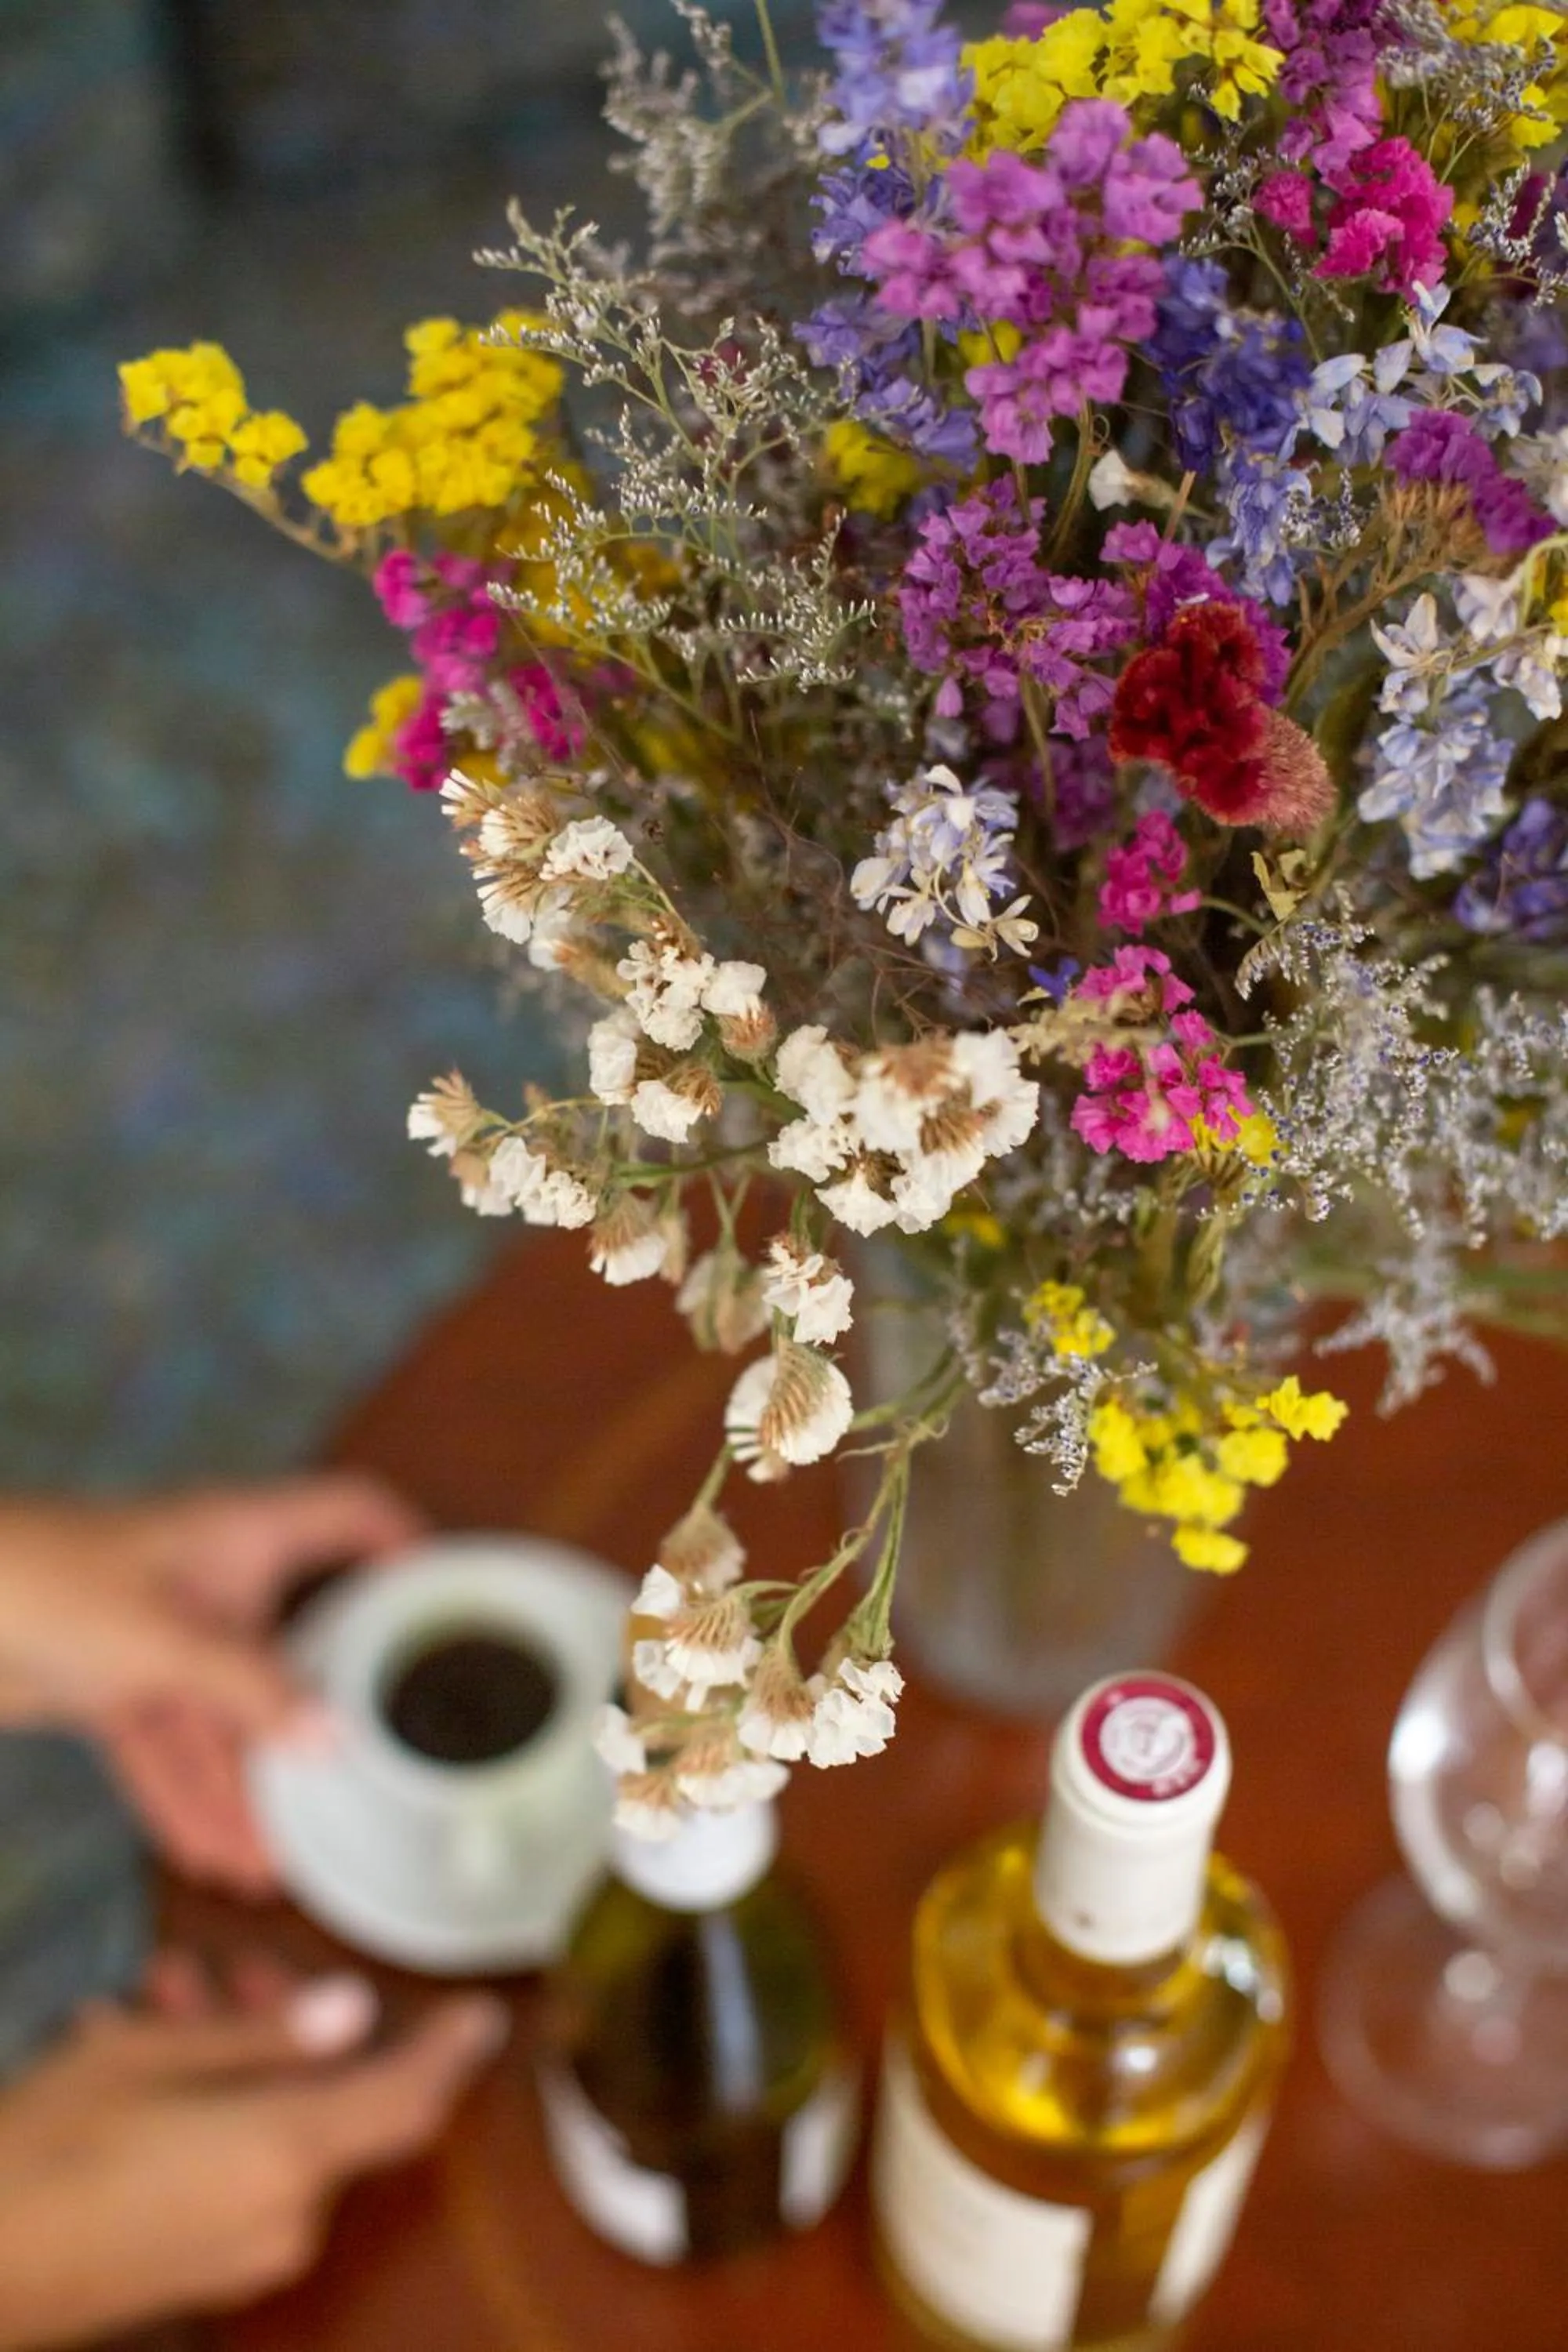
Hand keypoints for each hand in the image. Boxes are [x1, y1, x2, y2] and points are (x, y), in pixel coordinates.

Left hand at [0, 1476, 422, 1890]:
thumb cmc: (48, 1583)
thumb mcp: (169, 1640)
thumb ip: (253, 1693)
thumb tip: (333, 1741)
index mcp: (241, 1533)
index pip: (351, 1515)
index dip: (404, 1542)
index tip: (446, 1601)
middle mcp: (211, 1580)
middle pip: (292, 1646)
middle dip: (322, 1719)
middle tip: (365, 1780)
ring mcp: (160, 1633)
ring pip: (225, 1718)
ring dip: (246, 1789)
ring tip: (278, 1868)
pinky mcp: (111, 1681)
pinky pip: (167, 1749)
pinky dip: (185, 1799)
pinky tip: (207, 1859)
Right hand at [0, 1956, 506, 2350]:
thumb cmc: (49, 2148)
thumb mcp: (149, 2057)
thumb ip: (262, 2036)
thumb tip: (350, 2013)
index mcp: (287, 2156)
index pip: (406, 2101)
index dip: (450, 2052)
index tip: (482, 2011)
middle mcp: (284, 2217)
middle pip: (328, 2104)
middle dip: (292, 2027)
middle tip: (237, 1967)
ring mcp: (240, 2256)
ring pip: (275, 2130)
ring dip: (241, 2061)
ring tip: (166, 1995)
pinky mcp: (198, 2272)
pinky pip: (238, 2172)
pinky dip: (218, 2113)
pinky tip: (149, 2057)